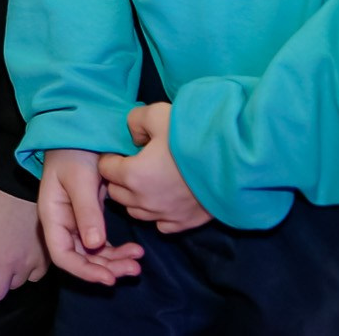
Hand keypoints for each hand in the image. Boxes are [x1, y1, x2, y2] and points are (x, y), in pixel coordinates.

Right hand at [37, 149, 145, 285]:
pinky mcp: (90, 217)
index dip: (84, 270)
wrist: (79, 133)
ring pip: (94, 253)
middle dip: (106, 267)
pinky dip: (117, 250)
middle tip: (134, 268)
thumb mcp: (80, 178)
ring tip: (138, 260)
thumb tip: (94, 245)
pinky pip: (102, 242)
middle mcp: (63, 223)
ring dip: (115, 261)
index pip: (61, 254)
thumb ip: (87, 211)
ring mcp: (76, 221)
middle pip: (80, 258)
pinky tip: (134, 250)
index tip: (109, 277)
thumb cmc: (74, 152)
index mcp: (53, 215)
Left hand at [100, 103, 211, 233]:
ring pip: (136, 212)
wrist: (234, 163)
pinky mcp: (185, 223)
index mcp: (133, 174)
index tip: (122, 151)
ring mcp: (165, 215)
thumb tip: (133, 136)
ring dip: (135, 198)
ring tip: (147, 182)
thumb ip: (135, 121)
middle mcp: (145, 200)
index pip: (104, 169)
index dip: (110, 158)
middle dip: (119, 179)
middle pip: (117, 193)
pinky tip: (165, 199)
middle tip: (132, 165)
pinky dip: (158, 214)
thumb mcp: (156, 114)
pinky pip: (161, 225)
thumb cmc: (192, 137)